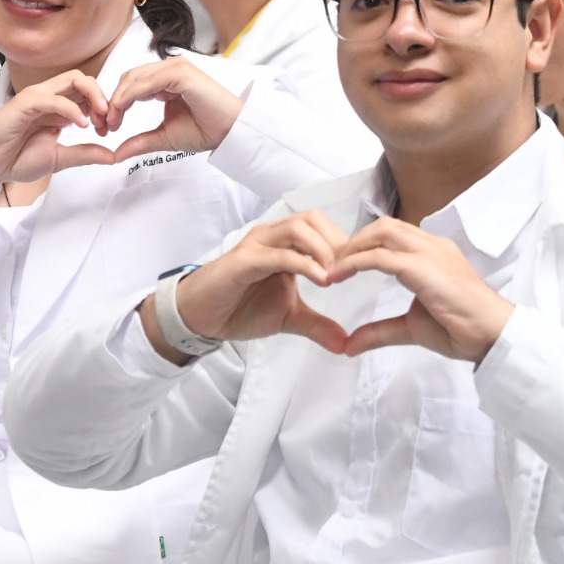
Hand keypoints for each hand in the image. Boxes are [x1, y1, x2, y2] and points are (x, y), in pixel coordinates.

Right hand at [0, 70, 115, 202]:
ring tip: (100, 119)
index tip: (108, 130)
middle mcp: (49, 97)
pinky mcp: (24, 103)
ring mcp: (36, 97)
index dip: (103, 107)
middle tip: (109, 121)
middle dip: (102, 97)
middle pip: (83, 79)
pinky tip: (81, 125)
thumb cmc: (16, 159)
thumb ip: (84, 154)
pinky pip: (53, 98)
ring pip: (72, 79)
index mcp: (57, 107)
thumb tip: (112, 155)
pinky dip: (72, 109)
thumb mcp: (59, 159)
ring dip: (93, 96)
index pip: (87, 92)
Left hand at [105, 56, 245, 161]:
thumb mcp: (164, 137)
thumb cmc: (205, 131)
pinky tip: (121, 112)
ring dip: (117, 99)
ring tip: (112, 122)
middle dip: (112, 101)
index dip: (115, 103)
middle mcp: (169, 69)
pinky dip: (129, 96)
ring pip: (134, 78)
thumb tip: (115, 154)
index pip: (131, 84)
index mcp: (166, 80)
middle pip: (128, 78)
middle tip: (105, 126)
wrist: (231, 133)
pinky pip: (146, 82)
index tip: (107, 127)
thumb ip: (139, 141)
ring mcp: (175, 68)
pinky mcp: (180, 73)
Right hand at [143, 211, 349, 362]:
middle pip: (313, 219)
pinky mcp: (244, 261)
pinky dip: (303, 264)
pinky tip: (321, 280)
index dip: (344, 244)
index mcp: (284, 243)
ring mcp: (257, 245)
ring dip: (323, 249)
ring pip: (298, 228)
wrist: (201, 316)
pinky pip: (279, 254)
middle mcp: (271, 236)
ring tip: (337, 275)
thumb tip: (345, 343)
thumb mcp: (289, 317)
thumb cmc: (240, 307)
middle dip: (337, 242)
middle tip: (352, 270)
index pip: (321, 227)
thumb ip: (317, 325)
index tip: (362, 269)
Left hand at [327, 217, 512, 362]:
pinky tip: (339, 275)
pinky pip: (381, 257)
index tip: (342, 262)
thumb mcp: (411, 328)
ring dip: (353, 247)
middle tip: (332, 262)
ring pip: (381, 232)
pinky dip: (356, 262)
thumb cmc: (461, 329)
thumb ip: (380, 331)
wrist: (493, 336)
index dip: (364, 243)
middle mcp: (431, 245)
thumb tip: (350, 345)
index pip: (392, 233)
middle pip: (383, 225)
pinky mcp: (425, 268)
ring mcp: (430, 253)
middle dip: (354, 240)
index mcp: (432, 252)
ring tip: (333, 267)